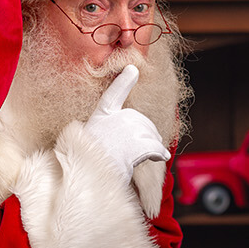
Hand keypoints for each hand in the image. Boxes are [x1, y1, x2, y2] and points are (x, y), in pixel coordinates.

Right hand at [82, 65, 169, 182]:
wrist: (88, 179)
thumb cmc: (88, 164)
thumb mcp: (89, 141)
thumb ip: (109, 131)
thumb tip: (131, 133)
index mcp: (101, 115)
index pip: (113, 94)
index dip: (124, 81)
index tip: (132, 68)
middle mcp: (114, 118)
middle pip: (141, 122)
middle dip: (145, 134)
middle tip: (136, 151)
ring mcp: (126, 130)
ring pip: (150, 134)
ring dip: (151, 146)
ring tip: (140, 158)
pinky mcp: (137, 144)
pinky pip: (156, 147)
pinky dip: (160, 153)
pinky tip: (160, 157)